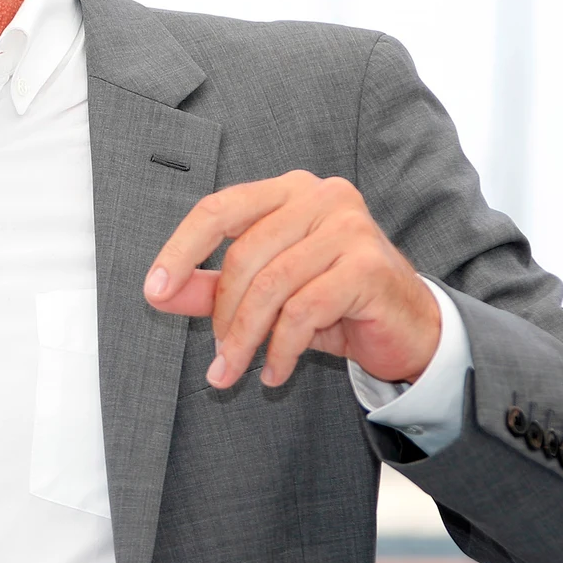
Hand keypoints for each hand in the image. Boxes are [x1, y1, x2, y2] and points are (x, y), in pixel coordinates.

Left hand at [141, 169, 439, 388]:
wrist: (409, 329)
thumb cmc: (334, 302)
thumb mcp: (266, 293)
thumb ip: (213, 287)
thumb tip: (157, 294)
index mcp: (289, 190)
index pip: (220, 209)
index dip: (180, 250)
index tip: (153, 292)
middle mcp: (321, 196)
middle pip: (244, 254)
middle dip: (221, 315)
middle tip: (216, 358)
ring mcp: (349, 227)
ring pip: (272, 285)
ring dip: (246, 338)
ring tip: (234, 371)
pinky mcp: (368, 266)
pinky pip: (304, 311)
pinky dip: (281, 349)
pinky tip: (274, 372)